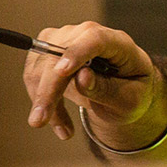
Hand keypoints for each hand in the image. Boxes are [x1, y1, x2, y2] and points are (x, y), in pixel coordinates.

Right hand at [21, 21, 159, 144]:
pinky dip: (42, 101)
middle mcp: (87, 34)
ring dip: (46, 102)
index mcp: (118, 43)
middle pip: (59, 55)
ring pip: (41, 68)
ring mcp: (65, 39)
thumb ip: (108, 89)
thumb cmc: (131, 92)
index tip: (62, 72)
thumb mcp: (129, 100)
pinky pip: (35, 76)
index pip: (95, 39)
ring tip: (65, 131)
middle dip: (47, 90)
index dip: (77, 53)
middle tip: (40, 121)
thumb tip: (83, 78)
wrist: (123, 90)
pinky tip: (60, 124)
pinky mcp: (47, 50)